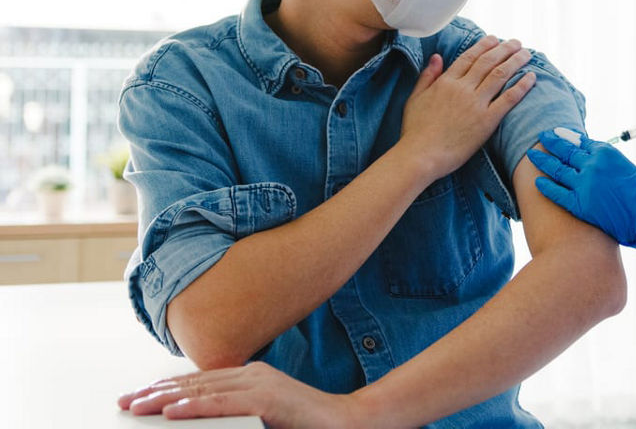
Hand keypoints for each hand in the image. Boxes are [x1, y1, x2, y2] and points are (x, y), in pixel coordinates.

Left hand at [118, 362, 360, 427]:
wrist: (348, 423)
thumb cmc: (307, 426)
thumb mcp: (262, 420)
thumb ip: (235, 418)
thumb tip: (202, 423)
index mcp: (251, 378)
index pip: (199, 381)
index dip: (165, 389)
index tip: (136, 398)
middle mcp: (252, 374)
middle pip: (194, 382)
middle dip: (154, 392)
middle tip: (123, 402)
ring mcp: (261, 383)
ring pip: (202, 390)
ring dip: (164, 399)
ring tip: (136, 407)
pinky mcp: (268, 399)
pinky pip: (224, 402)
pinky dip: (195, 405)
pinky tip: (172, 411)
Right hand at [398, 35, 535, 180]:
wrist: (420, 156)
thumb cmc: (415, 131)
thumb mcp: (415, 98)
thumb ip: (427, 76)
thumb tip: (437, 56)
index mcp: (446, 82)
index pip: (469, 57)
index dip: (484, 46)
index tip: (494, 39)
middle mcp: (462, 88)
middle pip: (488, 62)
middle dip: (504, 49)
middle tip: (516, 42)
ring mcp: (476, 104)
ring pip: (500, 74)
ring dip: (515, 61)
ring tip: (526, 53)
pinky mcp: (487, 121)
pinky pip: (508, 99)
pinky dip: (521, 86)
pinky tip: (531, 76)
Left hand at [527, 129, 635, 261]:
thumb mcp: (624, 166)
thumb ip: (604, 159)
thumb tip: (587, 153)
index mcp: (606, 152)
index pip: (580, 141)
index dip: (567, 137)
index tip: (557, 134)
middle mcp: (593, 165)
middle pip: (565, 151)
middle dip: (551, 143)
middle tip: (541, 138)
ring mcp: (585, 184)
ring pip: (557, 169)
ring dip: (543, 161)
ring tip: (532, 155)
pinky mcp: (580, 204)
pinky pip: (557, 192)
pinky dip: (546, 186)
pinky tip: (537, 182)